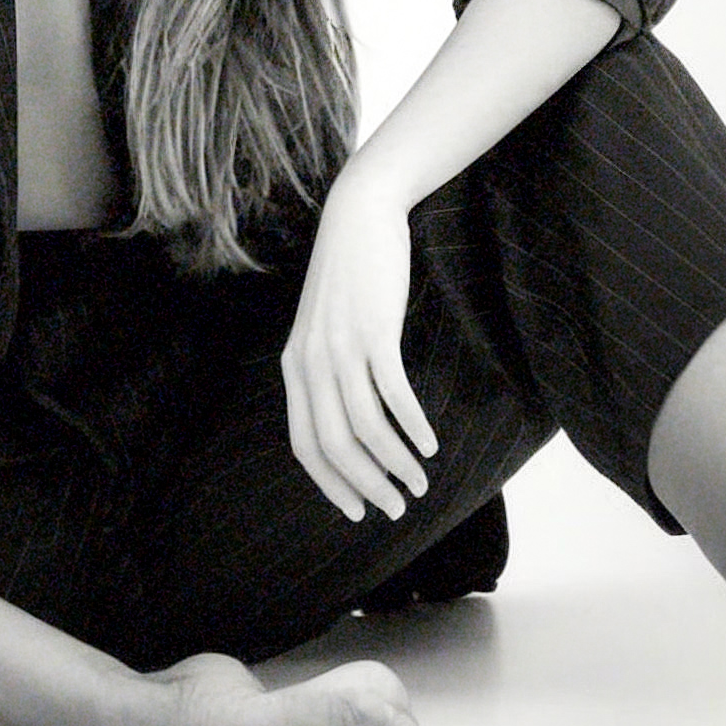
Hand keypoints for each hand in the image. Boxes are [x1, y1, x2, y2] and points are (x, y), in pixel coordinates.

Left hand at [281, 162, 436, 520]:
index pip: (303, 445)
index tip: (358, 512)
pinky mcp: (374, 331)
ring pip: (365, 428)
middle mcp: (310, 362)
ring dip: (395, 464)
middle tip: (398, 508)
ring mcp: (340, 347)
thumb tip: (346, 418)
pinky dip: (413, 427)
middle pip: (334, 445)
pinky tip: (431, 444)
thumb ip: (325, 367)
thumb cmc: (349, 274)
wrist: (359, 214)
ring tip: (420, 483)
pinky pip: (393, 395)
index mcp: (294, 366)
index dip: (330, 484)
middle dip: (366, 486)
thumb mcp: (324, 325)